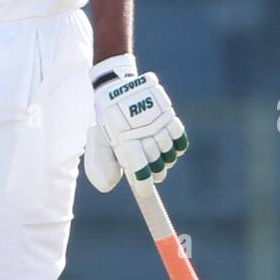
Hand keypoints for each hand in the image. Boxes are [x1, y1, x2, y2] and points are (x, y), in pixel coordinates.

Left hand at [83, 58, 187, 193]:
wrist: (116, 86)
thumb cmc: (109, 118)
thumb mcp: (101, 138)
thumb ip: (105, 162)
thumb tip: (110, 185)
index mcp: (123, 138)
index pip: (139, 167)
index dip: (144, 182)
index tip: (145, 193)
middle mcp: (142, 131)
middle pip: (156, 161)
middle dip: (156, 172)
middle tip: (156, 175)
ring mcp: (156, 121)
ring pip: (168, 150)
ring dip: (167, 160)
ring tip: (162, 160)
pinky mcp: (166, 111)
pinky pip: (179, 134)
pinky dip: (179, 145)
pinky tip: (173, 149)